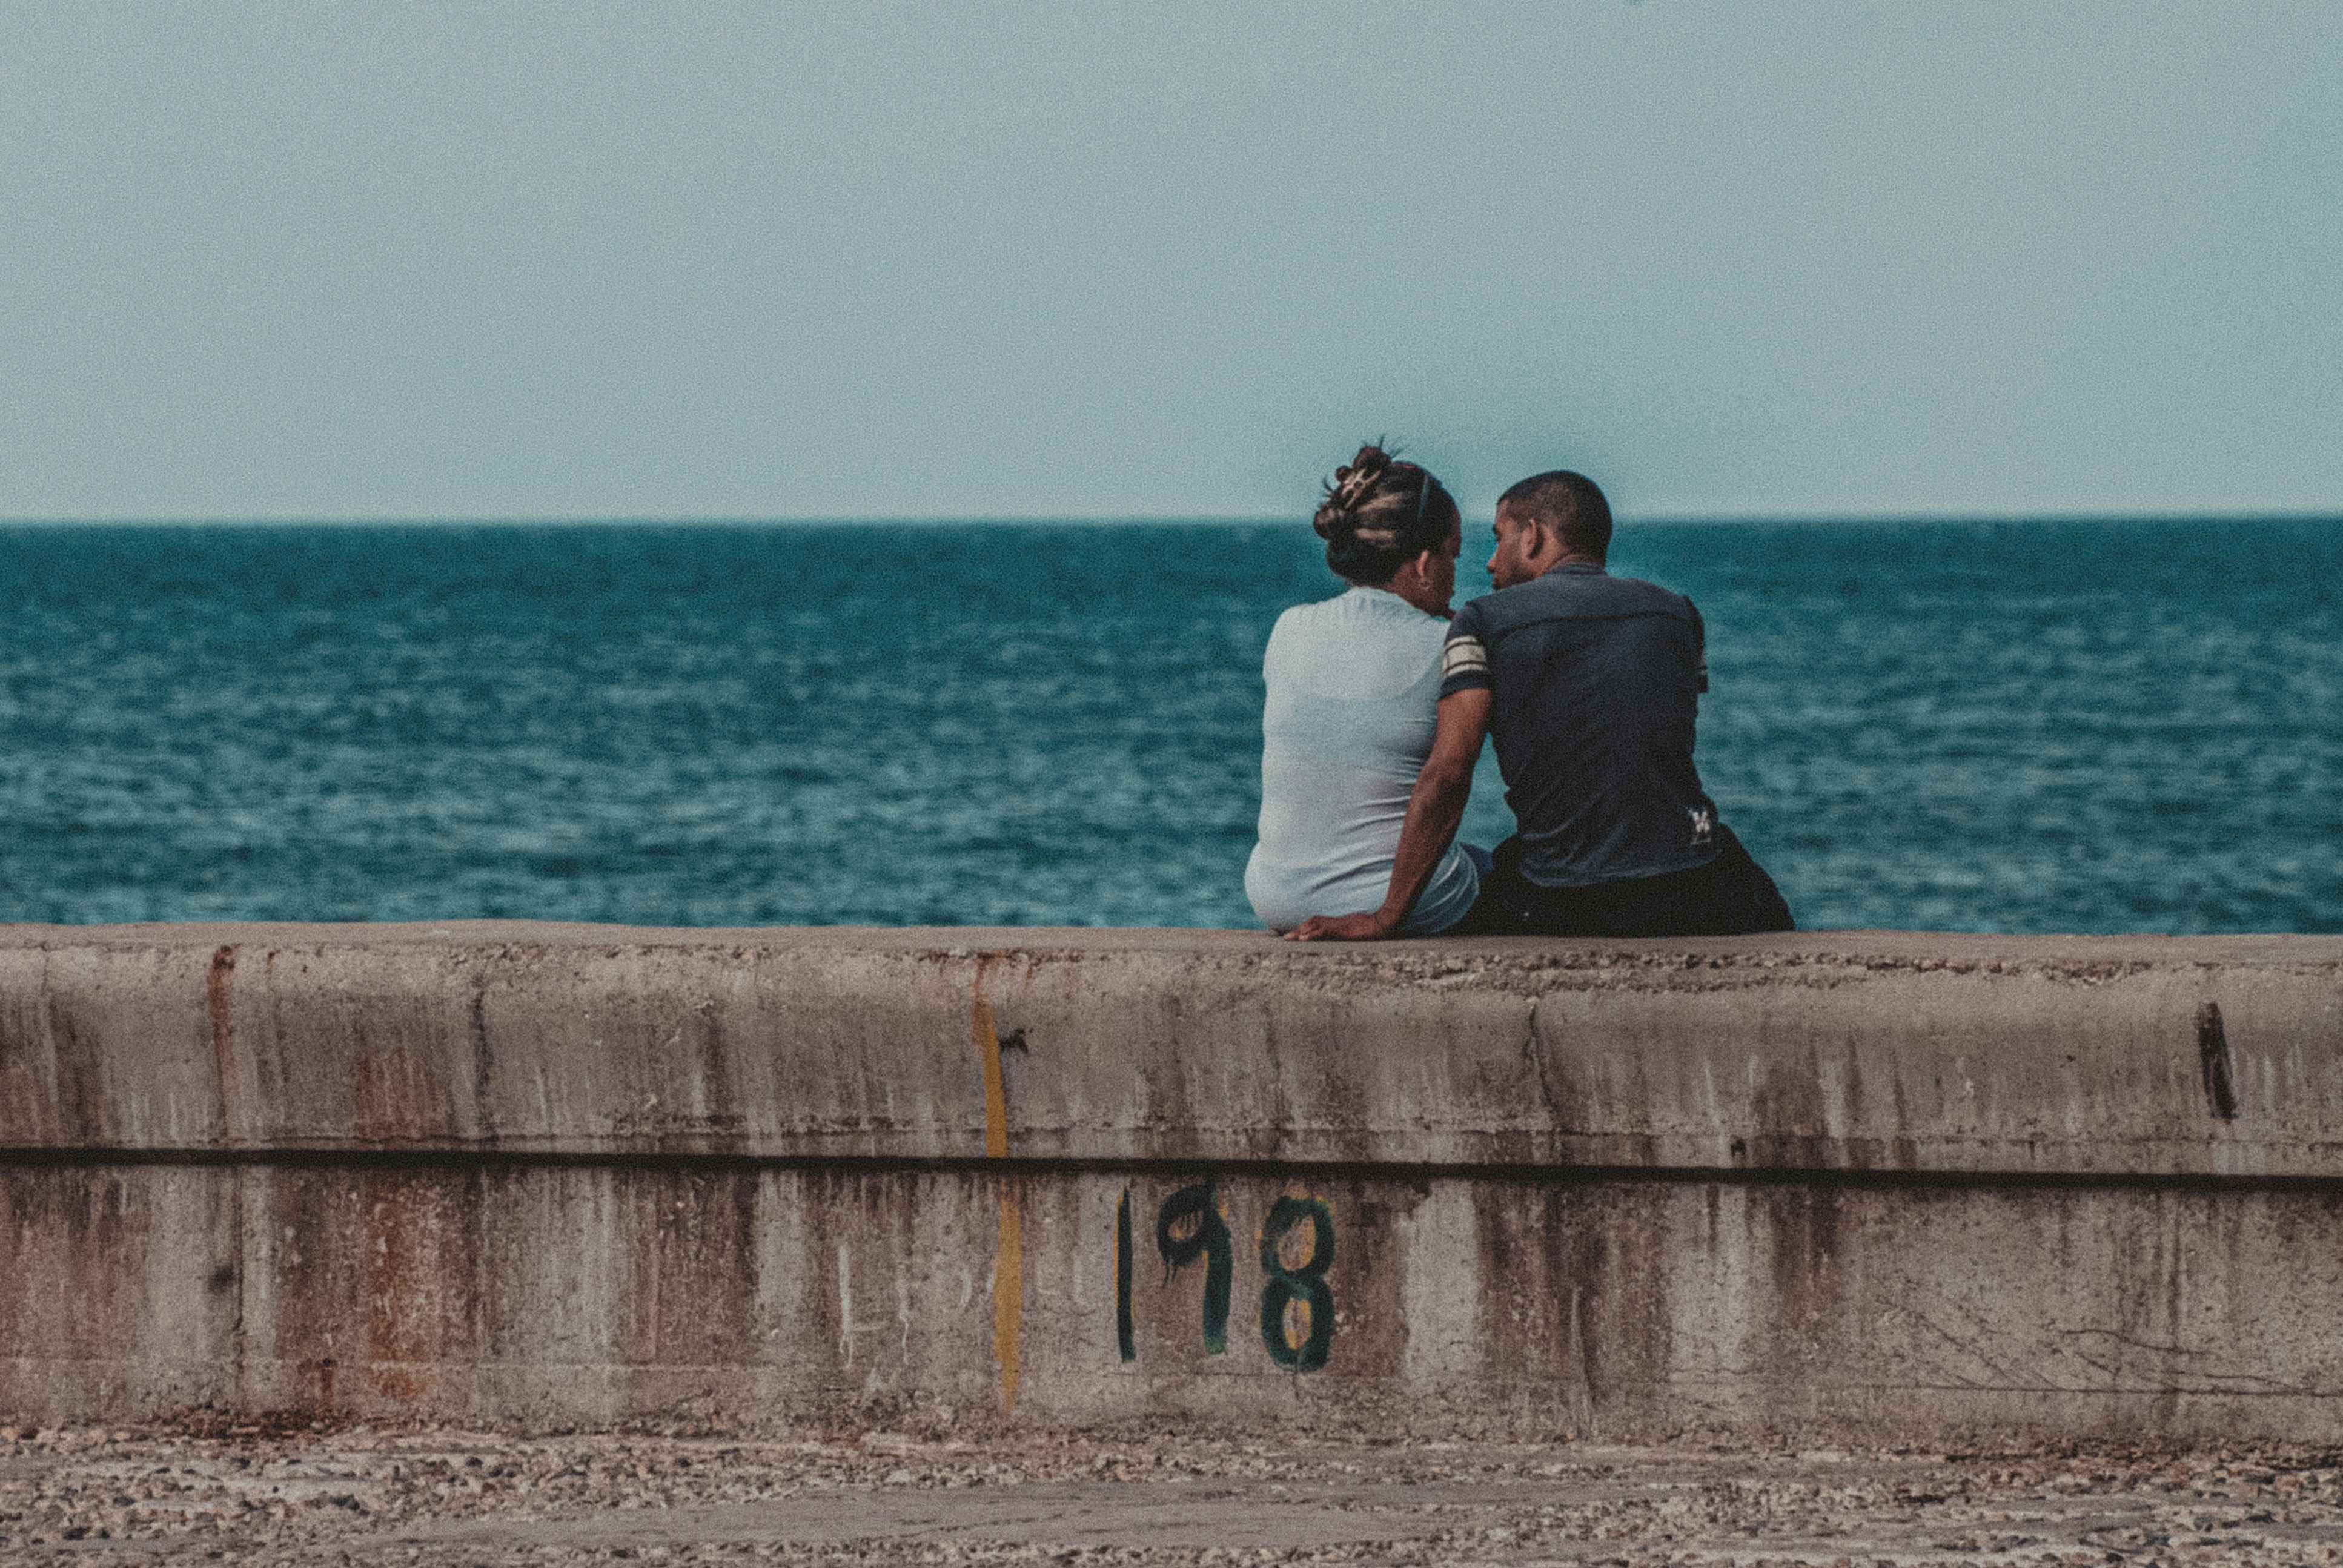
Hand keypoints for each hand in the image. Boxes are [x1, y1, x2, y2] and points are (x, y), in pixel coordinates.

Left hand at [1284, 909, 1400, 941]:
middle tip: (1286, 938)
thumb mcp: (1360, 930)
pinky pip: (1324, 931)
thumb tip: (1350, 936)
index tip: (1296, 933)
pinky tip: (1303, 939)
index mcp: (1339, 923)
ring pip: (1314, 925)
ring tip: (1289, 938)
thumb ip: (1352, 932)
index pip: (1318, 922)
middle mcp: (1336, 922)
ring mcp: (1338, 925)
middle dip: (1299, 929)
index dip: (1306, 927)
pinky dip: (1312, 934)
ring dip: (1300, 931)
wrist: (1385, 922)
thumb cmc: (1376, 927)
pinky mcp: (1342, 930)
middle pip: (1312, 922)